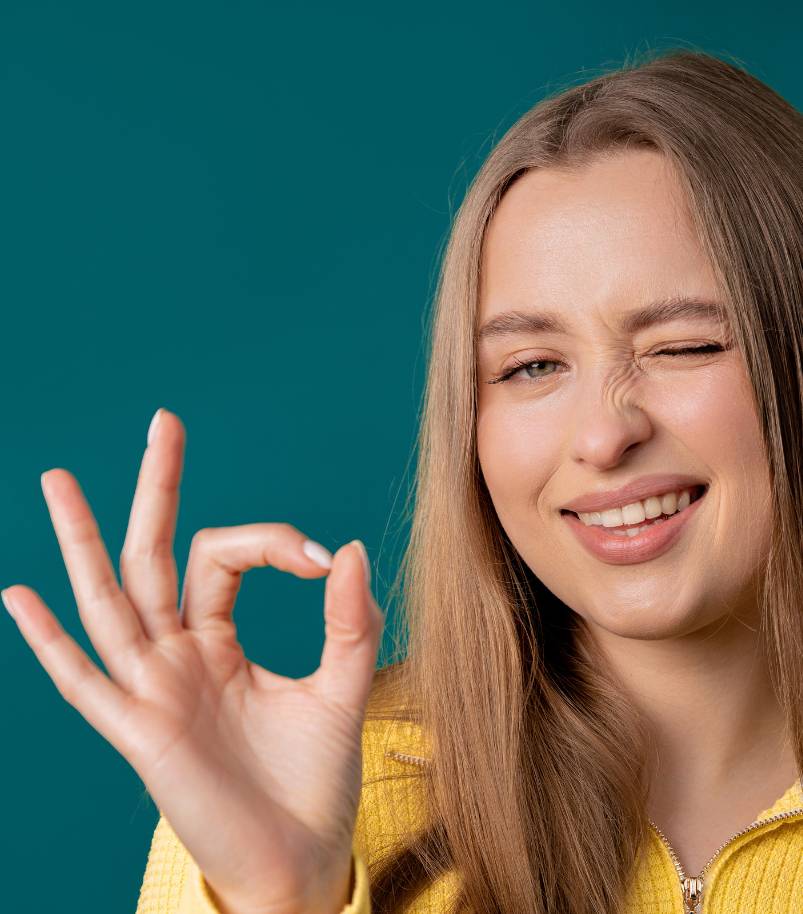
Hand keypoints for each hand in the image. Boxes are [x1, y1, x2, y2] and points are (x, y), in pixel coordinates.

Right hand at [2, 409, 383, 913]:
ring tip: (57, 479)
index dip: (269, 540)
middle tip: (164, 421)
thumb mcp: (342, 687)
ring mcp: (152, 691)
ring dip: (82, 542)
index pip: (225, 558)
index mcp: (219, 639)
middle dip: (158, 489)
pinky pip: (85, 683)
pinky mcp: (141, 735)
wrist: (302, 860)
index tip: (319, 555)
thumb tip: (348, 545)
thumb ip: (349, 620)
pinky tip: (20, 595)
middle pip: (155, 555)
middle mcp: (177, 655)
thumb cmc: (316, 778)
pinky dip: (49, 642)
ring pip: (109, 601)